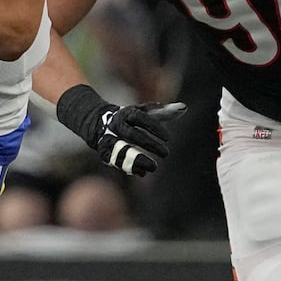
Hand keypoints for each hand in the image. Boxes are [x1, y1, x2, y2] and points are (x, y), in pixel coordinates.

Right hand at [54, 84, 186, 175]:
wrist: (97, 123)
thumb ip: (163, 112)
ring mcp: (109, 140)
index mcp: (126, 113)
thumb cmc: (129, 118)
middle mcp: (116, 126)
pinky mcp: (105, 153)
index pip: (141, 118)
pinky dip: (129, 167)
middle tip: (166, 153)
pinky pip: (116, 162)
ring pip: (122, 150)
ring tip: (153, 167)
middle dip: (149, 144)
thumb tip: (184, 107)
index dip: (154, 127)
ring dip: (137, 159)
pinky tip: (142, 172)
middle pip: (132, 135)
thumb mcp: (144, 112)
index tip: (168, 138)